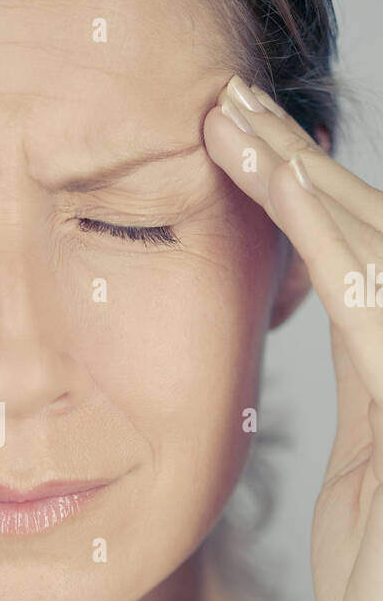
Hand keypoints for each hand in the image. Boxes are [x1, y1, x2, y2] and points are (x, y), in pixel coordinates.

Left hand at [203, 74, 382, 600]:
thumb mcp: (368, 492)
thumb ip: (363, 415)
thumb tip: (339, 350)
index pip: (372, 269)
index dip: (314, 204)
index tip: (247, 155)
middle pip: (382, 239)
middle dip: (306, 170)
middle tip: (232, 108)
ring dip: (307, 181)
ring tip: (234, 121)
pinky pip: (379, 311)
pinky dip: (329, 239)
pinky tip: (275, 186)